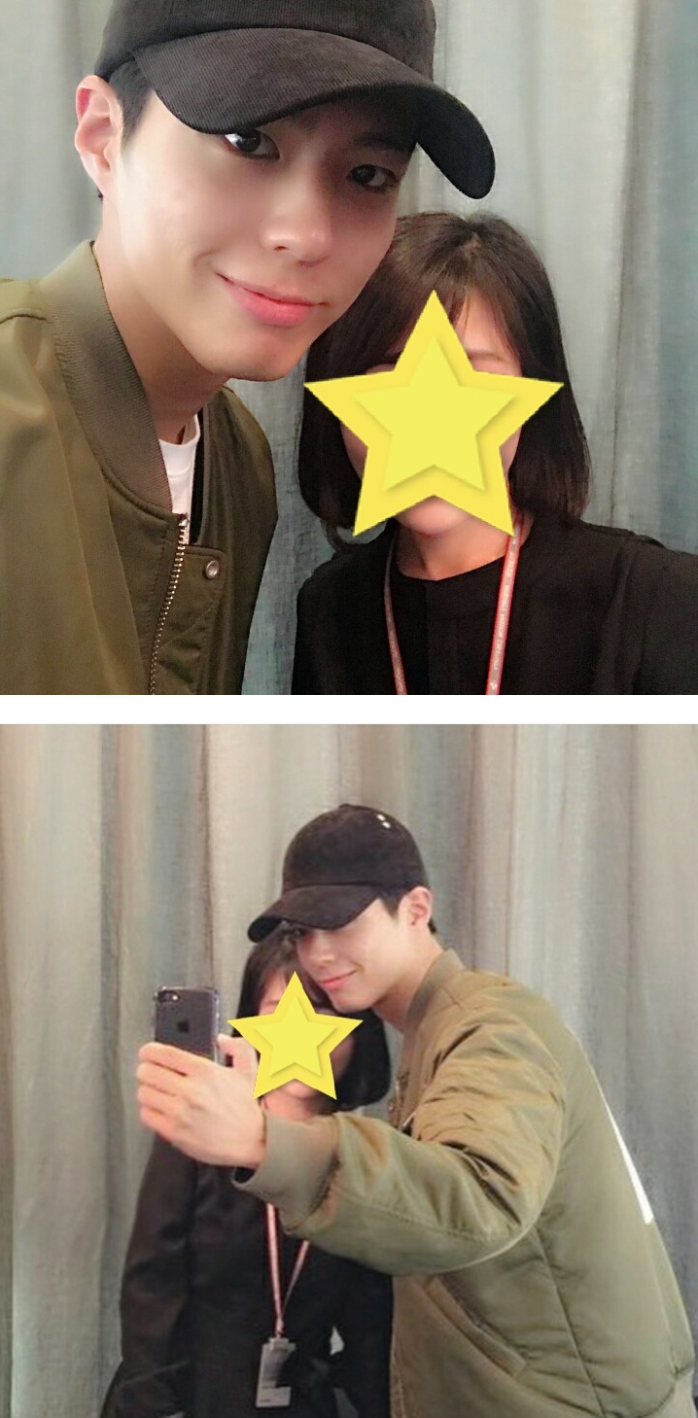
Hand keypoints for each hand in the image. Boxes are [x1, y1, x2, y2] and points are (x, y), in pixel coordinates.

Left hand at [137, 1036, 265, 1167]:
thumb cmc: (249, 1107)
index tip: (146, 1053)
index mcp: (205, 1071)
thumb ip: (237, 1047)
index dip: (149, 1051)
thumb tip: (221, 1039)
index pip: (164, 1054)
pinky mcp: (174, 1132)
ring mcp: (180, 1112)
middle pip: (147, 1072)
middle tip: (148, 1072)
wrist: (254, 1140)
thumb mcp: (250, 1069)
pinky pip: (147, 1116)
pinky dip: (149, 1110)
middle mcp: (190, 1090)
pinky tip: (159, 1109)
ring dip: (147, 1090)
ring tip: (155, 1091)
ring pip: (144, 1093)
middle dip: (146, 1070)